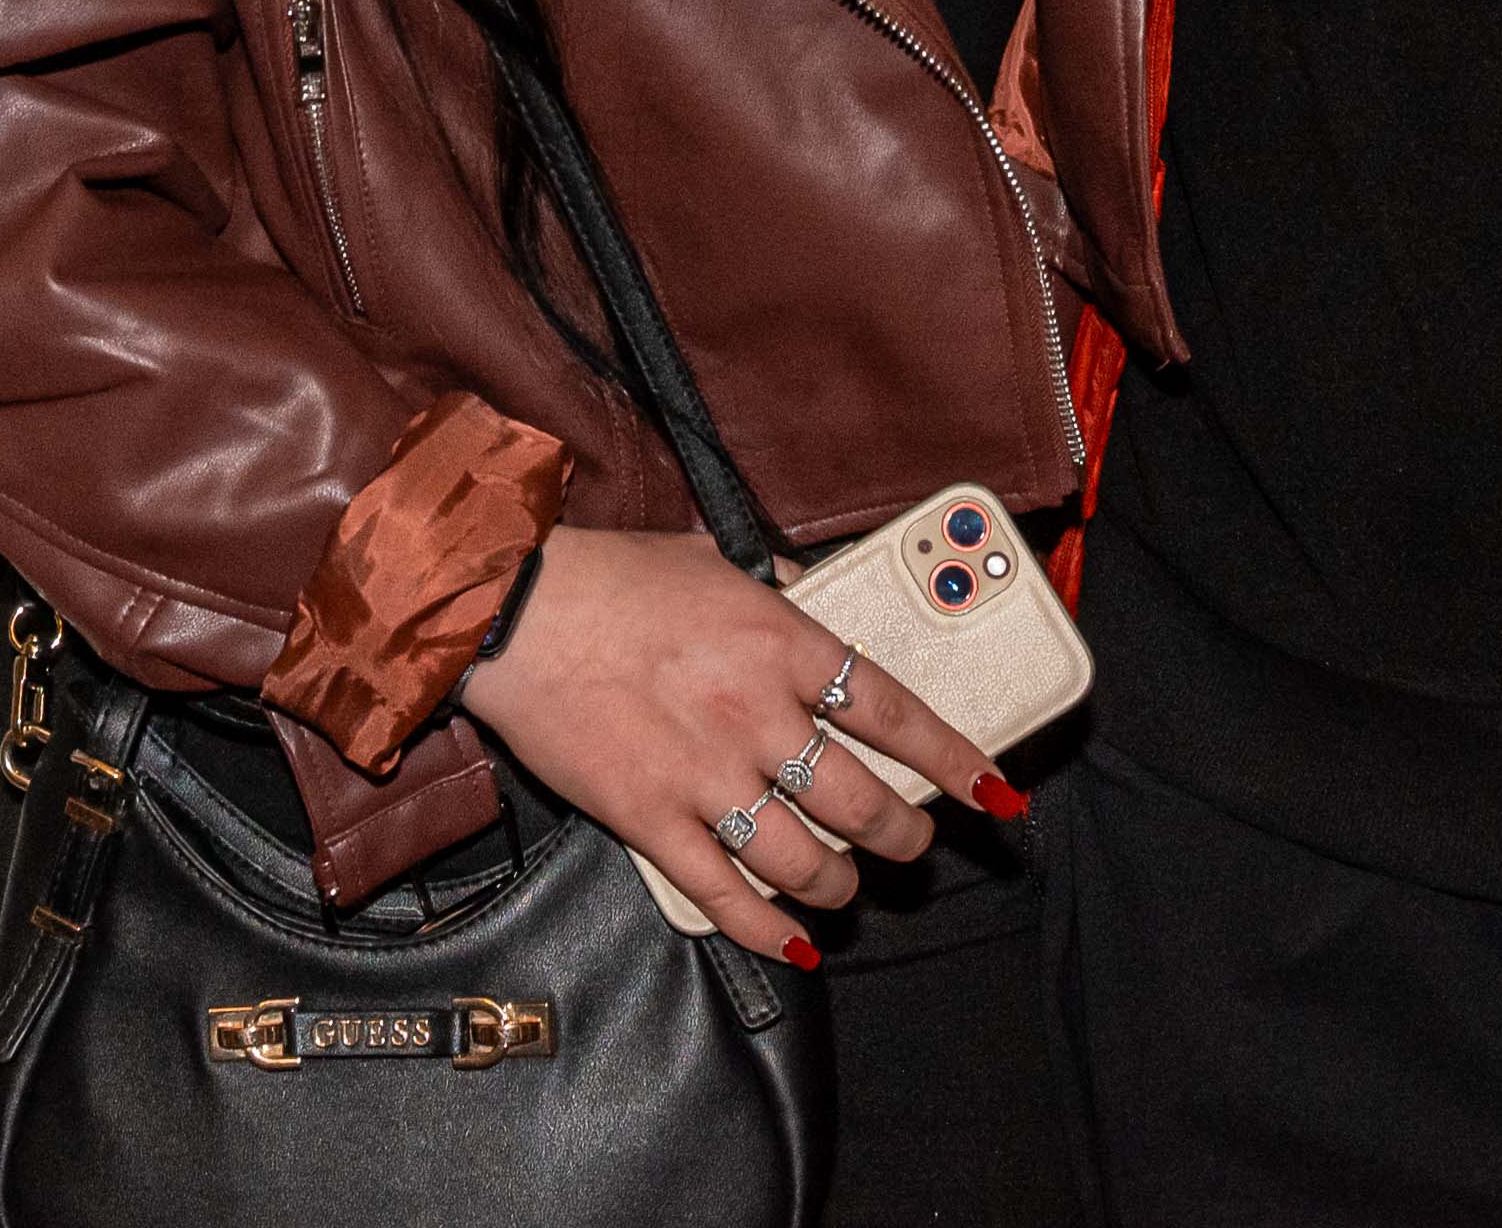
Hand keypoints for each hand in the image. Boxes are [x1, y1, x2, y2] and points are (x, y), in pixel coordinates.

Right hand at [454, 524, 1003, 967]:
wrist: (511, 610)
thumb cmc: (606, 576)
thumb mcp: (709, 559)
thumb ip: (771, 585)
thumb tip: (810, 589)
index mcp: (780, 641)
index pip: (894, 712)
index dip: (953, 760)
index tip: (990, 791)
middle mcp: (755, 713)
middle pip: (861, 801)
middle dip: (901, 837)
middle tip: (910, 846)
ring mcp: (704, 774)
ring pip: (803, 858)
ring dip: (839, 883)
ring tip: (846, 885)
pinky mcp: (649, 819)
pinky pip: (724, 894)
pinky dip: (768, 928)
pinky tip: (796, 943)